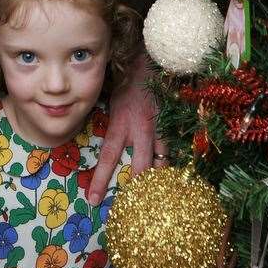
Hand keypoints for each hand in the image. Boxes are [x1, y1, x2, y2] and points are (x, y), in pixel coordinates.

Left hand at [87, 53, 162, 205]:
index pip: (109, 157)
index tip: (93, 200)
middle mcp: (141, 129)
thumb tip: (107, 147)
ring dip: (159, 178)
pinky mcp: (174, 123)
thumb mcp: (113, 102)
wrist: (150, 59)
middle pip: (140, 167)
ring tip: (158, 197)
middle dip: (136, 190)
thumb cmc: (128, 80)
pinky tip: (174, 176)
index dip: (100, 179)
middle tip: (130, 209)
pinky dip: (172, 161)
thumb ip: (113, 125)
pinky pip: (174, 148)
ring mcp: (160, 128)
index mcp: (121, 123)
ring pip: (162, 161)